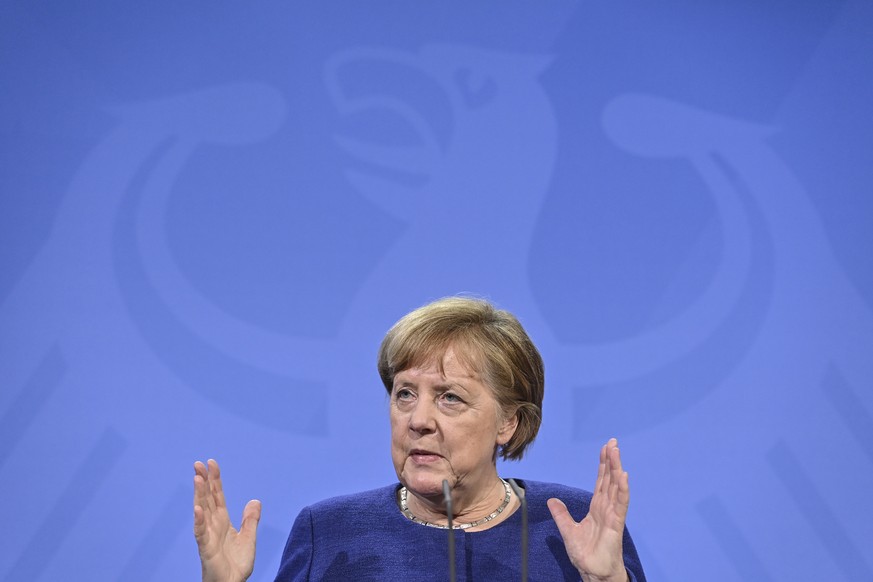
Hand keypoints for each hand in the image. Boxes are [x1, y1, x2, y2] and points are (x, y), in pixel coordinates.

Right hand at [193, 459, 260, 581]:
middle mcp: (213, 525)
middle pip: (207, 499)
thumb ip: (250, 520)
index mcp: (222, 521)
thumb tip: (255, 501)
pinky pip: (201, 533)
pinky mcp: (206, 549)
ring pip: (202, 511)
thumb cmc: (236, 565)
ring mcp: (208, 536)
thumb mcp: (249, 538)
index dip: (215, 480)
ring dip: (199, 495)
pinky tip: (197, 508)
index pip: (217, 496)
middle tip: (198, 463)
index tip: (211, 463)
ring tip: (197, 478)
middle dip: (203, 481)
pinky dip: (199, 520)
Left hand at [547, 438, 629, 581]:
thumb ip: (561, 515)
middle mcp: (607, 508)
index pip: (601, 482)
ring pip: (616, 487)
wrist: (593, 572)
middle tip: (613, 442)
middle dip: (611, 461)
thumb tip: (551, 500)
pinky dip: (622, 489)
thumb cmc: (586, 555)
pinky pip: (620, 504)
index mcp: (597, 508)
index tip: (604, 449)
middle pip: (609, 480)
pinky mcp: (616, 524)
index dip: (603, 466)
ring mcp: (613, 514)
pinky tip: (623, 475)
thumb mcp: (568, 531)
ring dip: (616, 469)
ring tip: (616, 452)